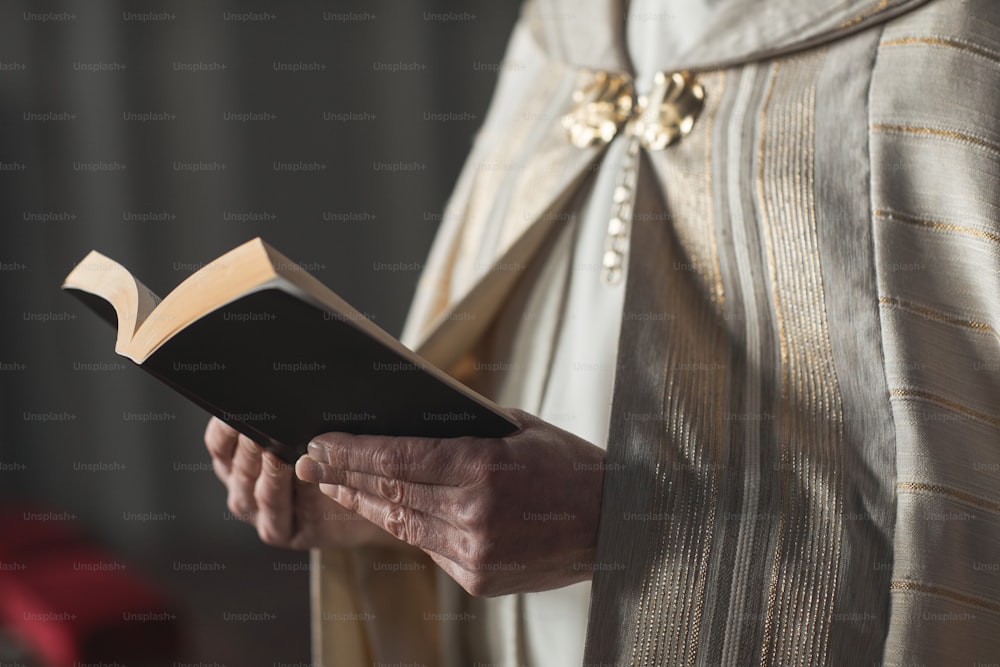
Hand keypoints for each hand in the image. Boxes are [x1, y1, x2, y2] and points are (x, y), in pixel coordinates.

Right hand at [204, 417, 399, 548]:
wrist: (372, 493)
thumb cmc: (339, 449)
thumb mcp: (316, 425)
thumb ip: (298, 415)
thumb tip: (289, 390)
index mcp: (241, 456)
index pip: (221, 440)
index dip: (225, 425)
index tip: (236, 408)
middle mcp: (244, 484)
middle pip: (237, 463)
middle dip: (249, 442)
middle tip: (261, 422)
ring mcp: (262, 512)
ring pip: (253, 490)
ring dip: (265, 470)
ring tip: (274, 449)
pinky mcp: (284, 532)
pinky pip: (274, 517)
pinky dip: (281, 496)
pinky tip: (293, 474)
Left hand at [294, 409, 604, 595]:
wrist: (612, 526)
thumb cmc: (568, 467)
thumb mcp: (519, 429)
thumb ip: (463, 429)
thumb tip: (406, 425)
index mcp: (484, 468)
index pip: (398, 459)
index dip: (351, 452)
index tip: (318, 442)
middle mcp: (474, 514)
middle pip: (389, 492)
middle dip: (342, 476)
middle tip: (307, 463)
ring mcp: (474, 552)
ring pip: (401, 524)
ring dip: (363, 503)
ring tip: (334, 486)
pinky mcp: (477, 578)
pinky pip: (428, 547)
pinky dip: (404, 525)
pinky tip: (383, 509)